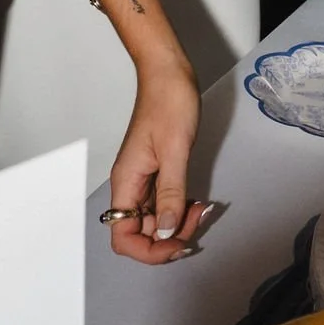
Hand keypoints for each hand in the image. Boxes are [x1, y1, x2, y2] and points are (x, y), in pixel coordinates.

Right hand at [104, 58, 206, 263]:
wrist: (168, 73)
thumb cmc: (169, 103)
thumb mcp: (175, 151)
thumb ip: (170, 194)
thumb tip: (166, 232)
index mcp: (126, 182)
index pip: (123, 237)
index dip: (149, 250)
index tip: (178, 243)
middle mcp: (130, 186)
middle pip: (140, 233)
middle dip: (169, 237)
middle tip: (196, 221)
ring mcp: (143, 180)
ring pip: (154, 221)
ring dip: (177, 224)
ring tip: (200, 210)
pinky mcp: (157, 172)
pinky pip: (164, 204)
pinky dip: (180, 208)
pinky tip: (197, 202)